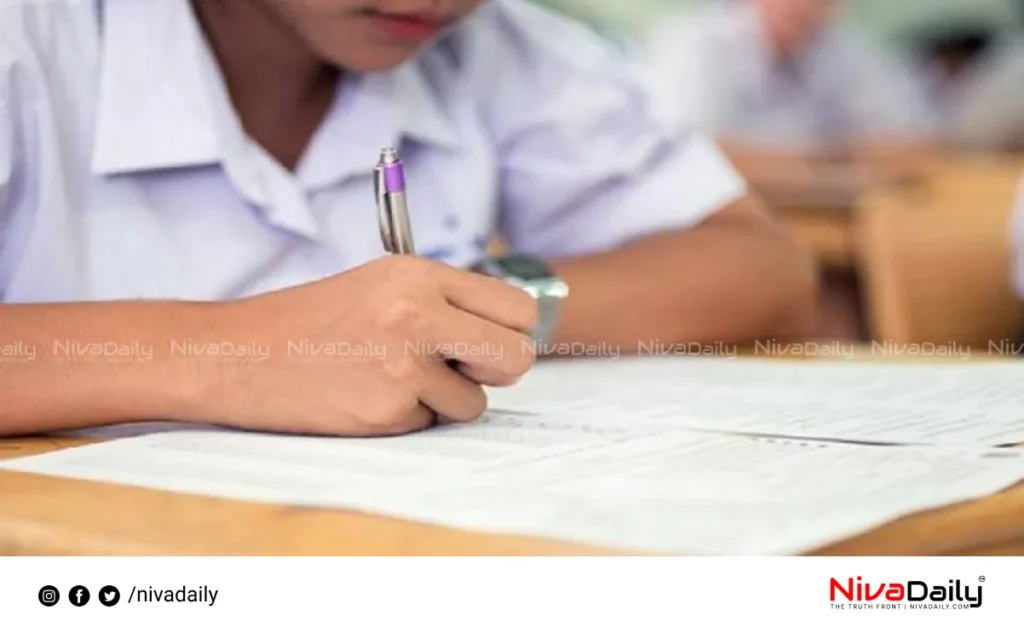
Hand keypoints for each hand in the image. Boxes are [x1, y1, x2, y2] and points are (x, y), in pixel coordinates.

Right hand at [191, 256, 538, 436]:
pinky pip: (430, 424)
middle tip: (464, 369)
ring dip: (445, 401)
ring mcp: (402, 364)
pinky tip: (365, 396)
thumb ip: (444, 302)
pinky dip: (407, 418)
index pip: (517, 306)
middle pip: (516, 357)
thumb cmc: (310, 321)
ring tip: (391, 378)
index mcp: (418, 274)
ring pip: (475, 402)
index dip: (512, 330)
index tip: (492, 341)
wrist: (237, 355)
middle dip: (498, 371)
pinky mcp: (385, 410)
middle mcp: (417, 313)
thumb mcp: (381, 284)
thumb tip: (510, 334)